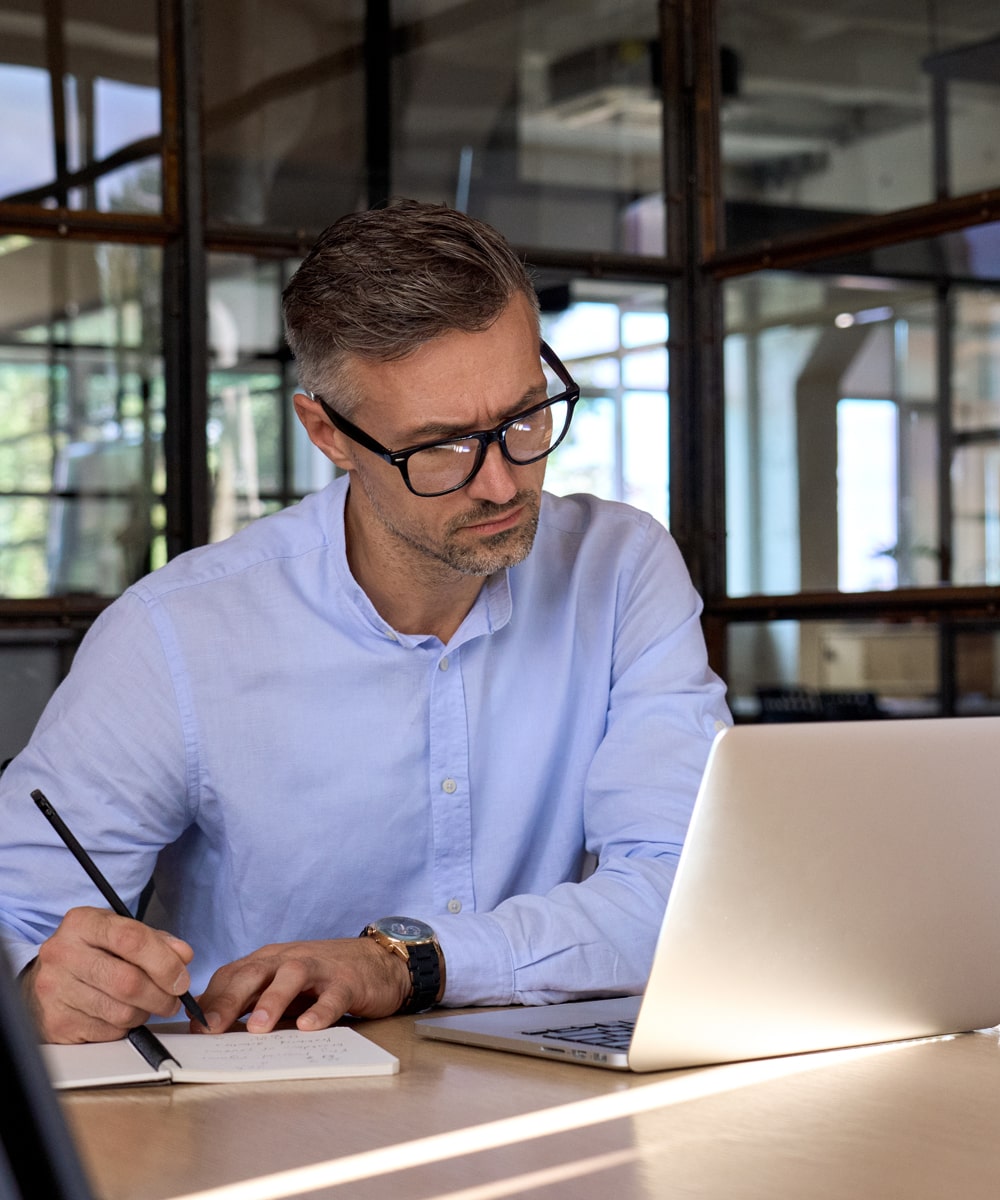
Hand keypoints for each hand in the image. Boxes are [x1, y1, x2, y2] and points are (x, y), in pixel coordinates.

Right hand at [23, 906, 195, 1043]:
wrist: (46, 978)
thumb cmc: (91, 952)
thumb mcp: (119, 933)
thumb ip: (156, 941)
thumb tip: (183, 956)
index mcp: (82, 923)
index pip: (132, 939)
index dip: (164, 961)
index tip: (181, 977)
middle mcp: (63, 954)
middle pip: (128, 981)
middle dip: (162, 994)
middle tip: (173, 998)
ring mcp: (56, 990)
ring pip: (121, 1011)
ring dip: (145, 1012)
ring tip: (146, 1004)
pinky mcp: (57, 1023)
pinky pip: (108, 1032)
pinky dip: (125, 1027)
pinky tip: (120, 1014)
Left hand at [195, 938, 411, 1033]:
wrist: (377, 961)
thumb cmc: (322, 979)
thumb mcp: (282, 988)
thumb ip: (253, 1002)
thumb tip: (213, 1029)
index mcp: (269, 961)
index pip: (232, 975)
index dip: (211, 1000)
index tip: (194, 1028)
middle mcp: (289, 959)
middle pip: (254, 973)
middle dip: (230, 1000)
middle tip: (212, 1030)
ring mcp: (319, 968)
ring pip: (291, 976)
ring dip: (272, 1000)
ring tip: (258, 1028)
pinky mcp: (347, 981)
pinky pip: (332, 995)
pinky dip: (320, 1010)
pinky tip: (309, 1027)